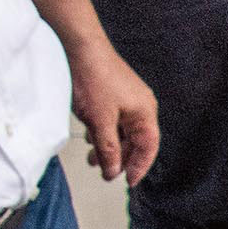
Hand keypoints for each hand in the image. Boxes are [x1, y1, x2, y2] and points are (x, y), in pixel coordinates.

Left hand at [67, 39, 158, 185]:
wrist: (79, 45)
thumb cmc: (93, 77)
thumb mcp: (100, 121)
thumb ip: (108, 149)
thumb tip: (112, 171)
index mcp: (145, 113)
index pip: (148, 148)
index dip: (139, 167)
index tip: (128, 183)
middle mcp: (140, 106)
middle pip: (135, 141)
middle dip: (120, 158)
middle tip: (106, 173)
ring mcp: (127, 99)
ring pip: (122, 131)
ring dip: (109, 146)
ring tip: (94, 158)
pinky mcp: (113, 93)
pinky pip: (113, 120)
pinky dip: (103, 132)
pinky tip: (91, 137)